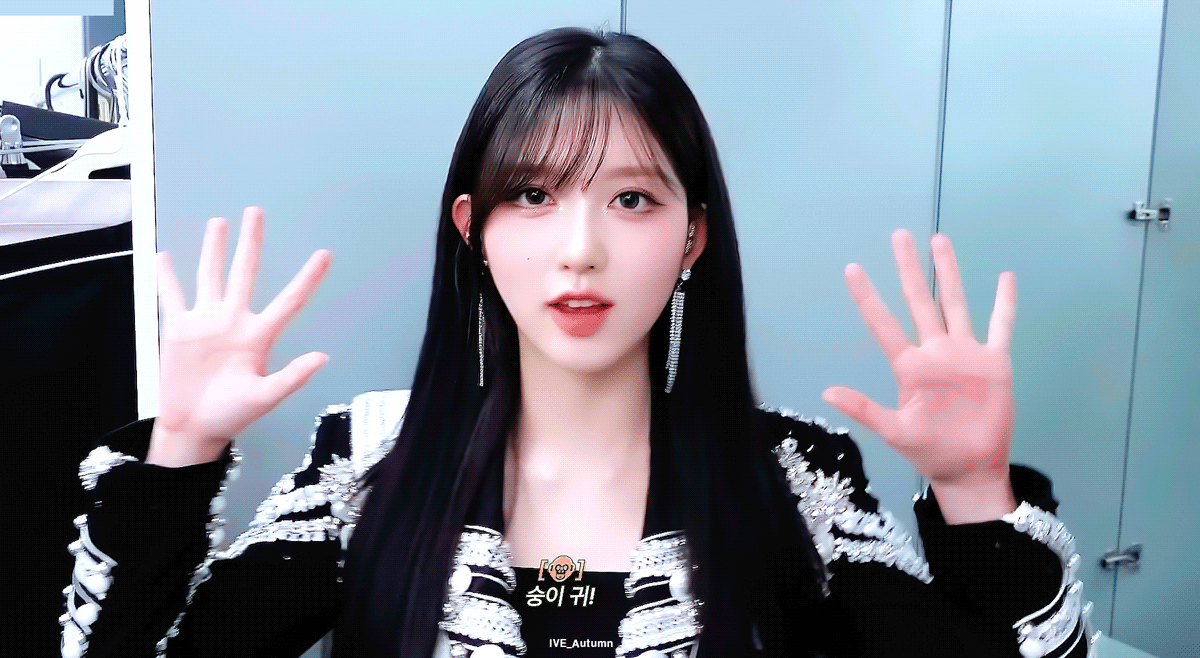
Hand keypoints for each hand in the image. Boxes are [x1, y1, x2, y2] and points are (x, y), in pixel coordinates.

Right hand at [148, 207, 331, 466]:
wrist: (193, 427)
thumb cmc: (231, 414)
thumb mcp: (265, 397)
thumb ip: (292, 377)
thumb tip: (323, 357)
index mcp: (260, 335)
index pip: (289, 300)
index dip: (307, 278)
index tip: (325, 255)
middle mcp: (234, 320)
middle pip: (245, 272)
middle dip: (251, 243)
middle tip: (256, 212)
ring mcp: (206, 322)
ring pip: (210, 275)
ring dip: (214, 249)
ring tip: (219, 222)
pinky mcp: (178, 328)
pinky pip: (171, 296)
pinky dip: (166, 277)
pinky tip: (165, 256)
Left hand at [822, 229, 1016, 521]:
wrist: (969, 468)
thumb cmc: (929, 451)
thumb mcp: (893, 431)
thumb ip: (864, 409)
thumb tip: (827, 392)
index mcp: (909, 366)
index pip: (883, 323)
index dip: (868, 297)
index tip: (852, 268)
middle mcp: (935, 352)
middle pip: (919, 300)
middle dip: (908, 268)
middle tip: (899, 236)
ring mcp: (965, 354)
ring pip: (955, 303)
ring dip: (948, 272)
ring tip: (939, 240)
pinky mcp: (994, 363)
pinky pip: (1001, 326)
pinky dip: (1004, 302)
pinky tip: (1005, 277)